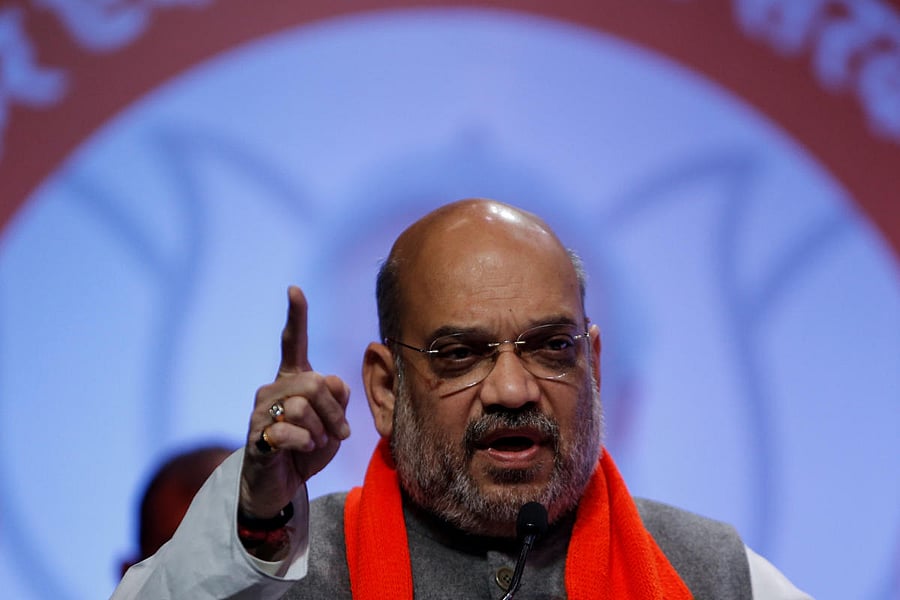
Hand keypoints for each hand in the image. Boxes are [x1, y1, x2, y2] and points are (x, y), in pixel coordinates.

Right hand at [239, 286, 350, 518]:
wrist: (279, 486)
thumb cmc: (307, 449)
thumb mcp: (332, 423)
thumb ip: (337, 398)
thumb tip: (332, 383)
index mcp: (292, 380)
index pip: (294, 342)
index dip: (296, 316)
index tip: (295, 289)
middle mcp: (273, 389)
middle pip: (315, 383)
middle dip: (335, 412)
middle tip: (338, 434)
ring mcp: (260, 411)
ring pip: (302, 406)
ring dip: (320, 432)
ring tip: (314, 445)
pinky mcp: (256, 435)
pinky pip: (289, 431)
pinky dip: (304, 445)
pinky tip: (300, 451)